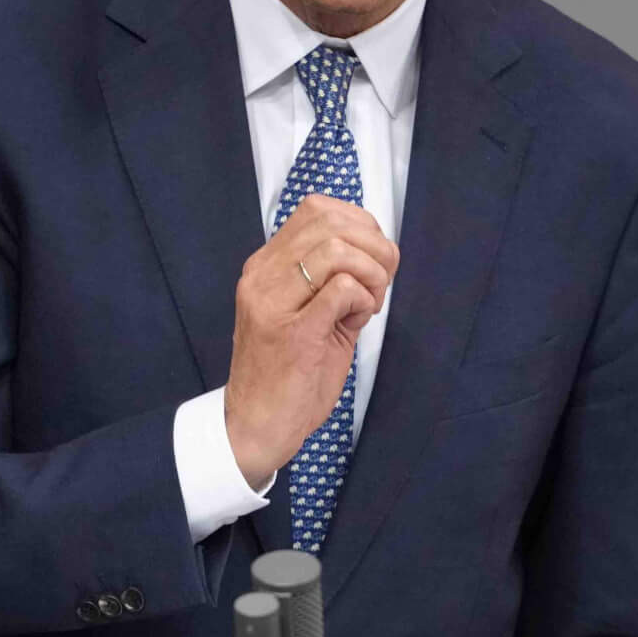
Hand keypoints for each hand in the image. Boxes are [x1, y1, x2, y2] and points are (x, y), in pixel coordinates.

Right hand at [224, 195, 398, 486]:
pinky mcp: (292, 333)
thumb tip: (376, 250)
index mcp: (265, 266)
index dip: (360, 225)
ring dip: (371, 273)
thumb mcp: (306, 313)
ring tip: (370, 304)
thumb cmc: (287, 373)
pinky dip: (364, 299)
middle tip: (381, 282)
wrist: (255, 426)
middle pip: (331, 223)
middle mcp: (262, 276)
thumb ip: (331, 278)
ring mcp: (273, 303)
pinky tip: (358, 322)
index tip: (373, 259)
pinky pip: (342, 289)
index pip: (317, 210)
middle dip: (374, 246)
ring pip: (337, 250)